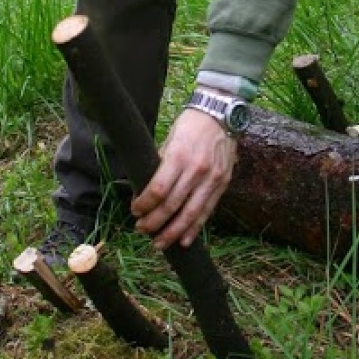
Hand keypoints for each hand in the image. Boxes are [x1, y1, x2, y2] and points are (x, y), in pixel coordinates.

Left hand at [132, 108, 236, 250]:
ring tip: (159, 243)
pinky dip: (194, 228)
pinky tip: (183, 241)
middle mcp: (196, 170)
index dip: (144, 204)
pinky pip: (207, 211)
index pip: (158, 190)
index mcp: (179, 156)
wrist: (221, 114)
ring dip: (172, 232)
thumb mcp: (169, 139)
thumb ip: (160, 164)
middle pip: (172, 206)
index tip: (135, 211)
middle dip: (154, 222)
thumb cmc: (190, 125)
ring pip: (190, 214)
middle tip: (141, 229)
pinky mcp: (223, 184)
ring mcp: (212, 179)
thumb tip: (145, 188)